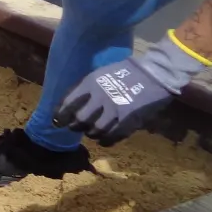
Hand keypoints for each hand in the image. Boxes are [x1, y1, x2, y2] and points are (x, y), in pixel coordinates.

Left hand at [53, 38, 206, 145]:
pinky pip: (112, 136)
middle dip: (74, 125)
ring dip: (90, 133)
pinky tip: (103, 140)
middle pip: (80, 119)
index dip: (60, 114)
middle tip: (74, 127)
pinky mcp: (129, 121)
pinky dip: (105, 141)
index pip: (68, 102)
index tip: (56, 121)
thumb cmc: (128, 71)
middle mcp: (100, 97)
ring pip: (95, 130)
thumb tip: (74, 102)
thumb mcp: (101, 73)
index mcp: (91, 83)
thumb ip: (88, 88)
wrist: (156, 73)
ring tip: (90, 132)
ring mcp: (115, 110)